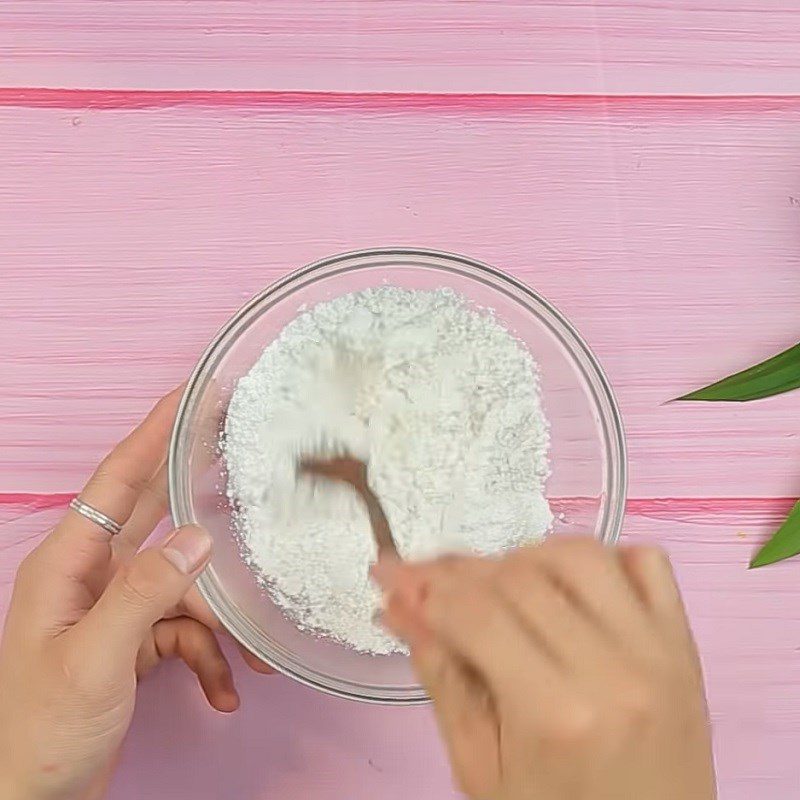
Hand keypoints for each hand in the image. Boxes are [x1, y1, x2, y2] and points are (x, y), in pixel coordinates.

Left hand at [0, 388, 269, 799]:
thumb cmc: (40, 730)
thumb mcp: (94, 659)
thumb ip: (144, 592)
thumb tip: (199, 537)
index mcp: (69, 563)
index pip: (117, 480)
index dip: (154, 432)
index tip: (192, 395)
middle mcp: (94, 576)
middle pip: (156, 517)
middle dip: (197, 489)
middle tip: (239, 446)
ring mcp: (116, 610)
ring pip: (184, 589)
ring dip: (220, 622)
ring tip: (252, 658)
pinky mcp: (134, 643)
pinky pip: (185, 635)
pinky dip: (209, 661)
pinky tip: (225, 692)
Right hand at [374, 538, 716, 799]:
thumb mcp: (481, 768)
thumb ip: (442, 679)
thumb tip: (399, 605)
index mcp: (555, 715)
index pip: (476, 615)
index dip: (423, 583)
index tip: (388, 571)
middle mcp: (613, 669)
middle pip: (520, 577)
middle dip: (460, 570)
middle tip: (429, 580)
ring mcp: (658, 650)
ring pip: (581, 554)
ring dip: (526, 556)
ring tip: (498, 584)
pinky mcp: (684, 643)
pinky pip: (648, 563)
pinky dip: (604, 557)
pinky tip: (569, 585)